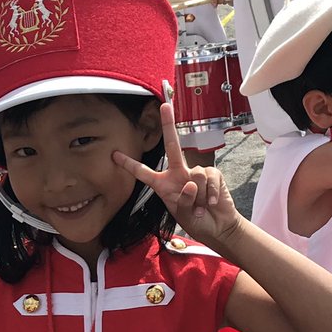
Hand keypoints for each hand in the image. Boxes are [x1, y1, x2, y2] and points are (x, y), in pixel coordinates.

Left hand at [113, 102, 241, 247]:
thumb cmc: (195, 220)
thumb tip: (191, 182)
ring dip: (199, 196)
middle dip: (168, 125)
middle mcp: (177, 174)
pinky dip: (210, 195)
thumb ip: (182, 200)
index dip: (129, 164)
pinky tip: (211, 203)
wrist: (217, 225)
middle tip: (164, 106)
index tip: (114, 155)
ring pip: (195, 177)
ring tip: (201, 206)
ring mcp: (195, 172)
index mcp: (163, 184)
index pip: (143, 173)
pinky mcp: (212, 174)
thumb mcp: (182, 214)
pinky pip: (209, 180)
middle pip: (172, 146)